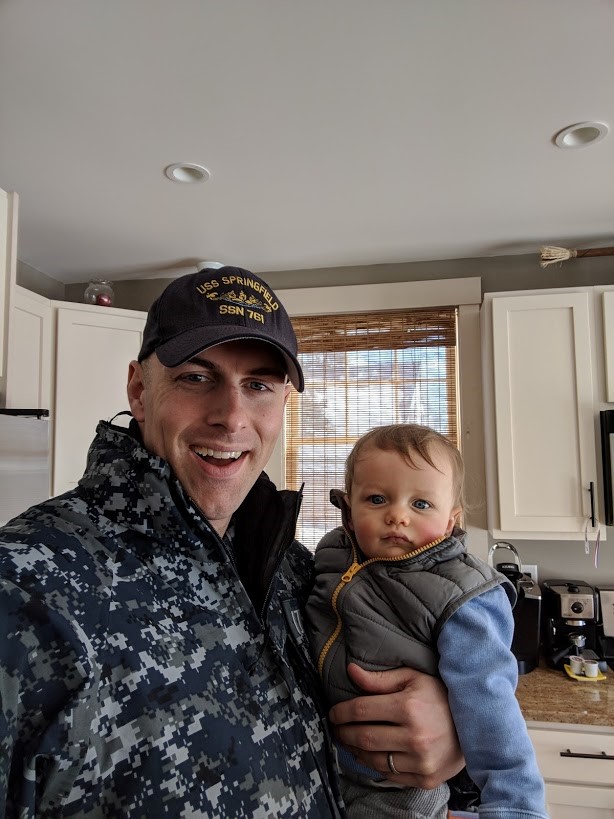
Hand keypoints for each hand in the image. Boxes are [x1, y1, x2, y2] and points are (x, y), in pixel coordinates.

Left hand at [328, 663, 464, 788]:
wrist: (477, 724)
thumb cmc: (441, 696)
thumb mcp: (413, 678)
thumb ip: (380, 679)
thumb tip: (351, 671)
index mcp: (408, 707)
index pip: (361, 711)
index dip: (341, 712)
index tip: (333, 713)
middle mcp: (414, 736)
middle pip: (363, 737)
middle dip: (344, 732)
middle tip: (337, 728)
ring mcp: (421, 761)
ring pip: (373, 760)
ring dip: (356, 751)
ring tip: (350, 741)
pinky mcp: (426, 779)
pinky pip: (390, 776)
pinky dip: (375, 766)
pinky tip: (369, 755)